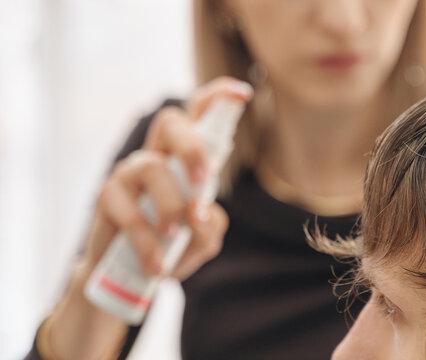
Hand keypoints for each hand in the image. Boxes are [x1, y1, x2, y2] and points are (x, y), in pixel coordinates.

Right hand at [82, 77, 252, 278]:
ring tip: (173, 237)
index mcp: (183, 161)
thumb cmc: (172, 248)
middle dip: (192, 147)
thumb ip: (210, 227)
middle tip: (203, 183)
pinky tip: (157, 265)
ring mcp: (128, 173)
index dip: (217, 99)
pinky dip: (148, 242)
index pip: (197, 118)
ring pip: (152, 166)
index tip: (243, 93)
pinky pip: (130, 211)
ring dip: (170, 205)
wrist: (132, 278)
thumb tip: (198, 211)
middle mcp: (156, 157)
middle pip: (170, 123)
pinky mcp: (107, 196)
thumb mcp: (202, 242)